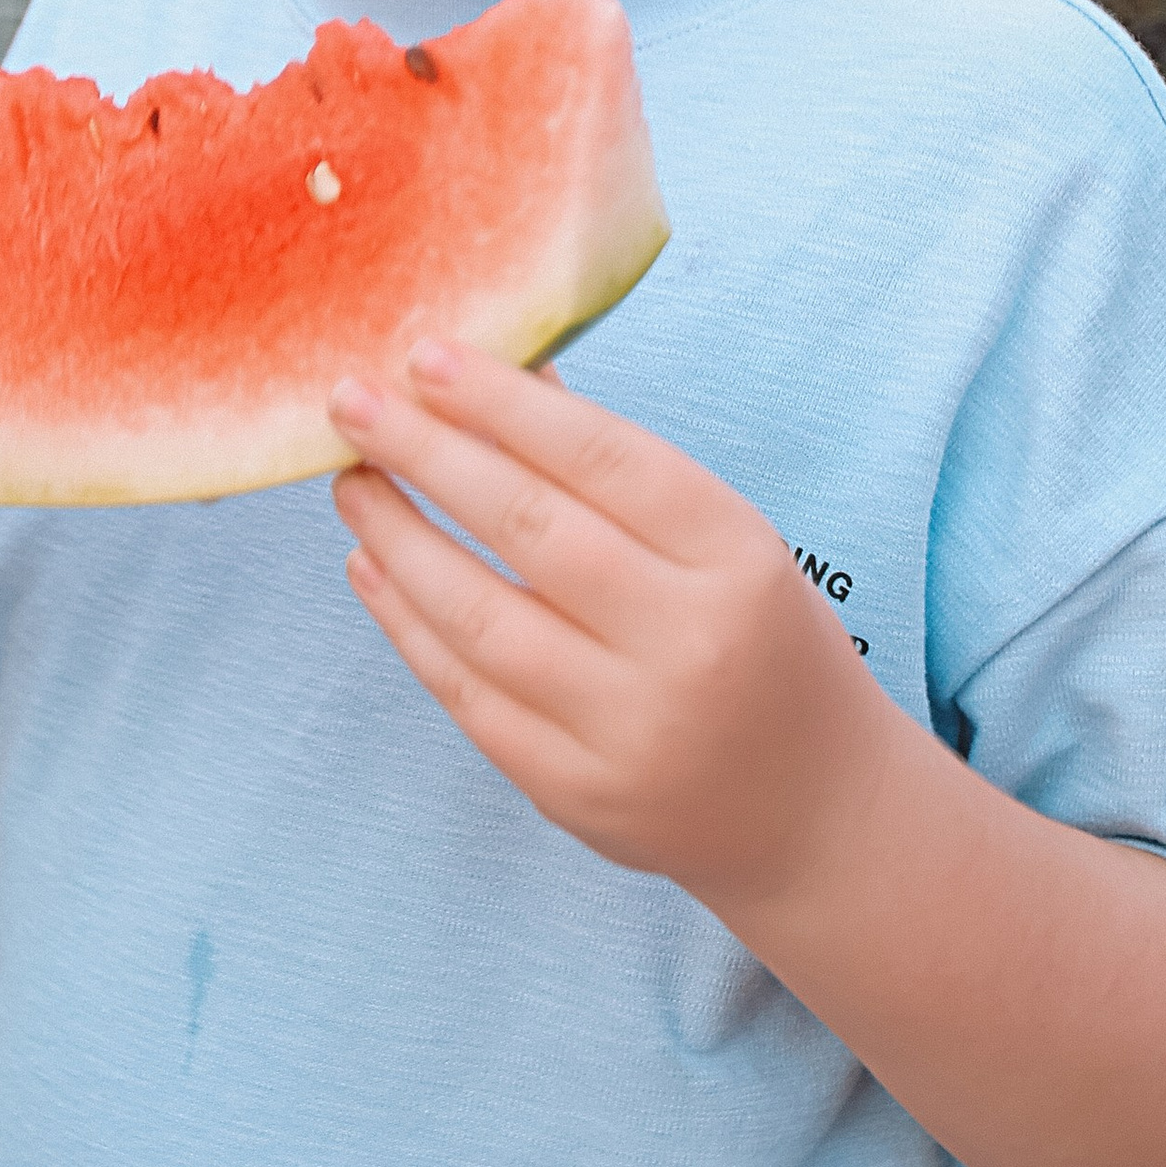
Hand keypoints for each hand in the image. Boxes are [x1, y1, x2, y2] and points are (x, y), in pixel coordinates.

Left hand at [328, 339, 883, 912]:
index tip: (423, 355)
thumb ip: (616, 469)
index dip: (503, 402)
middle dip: (426, 453)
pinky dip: (409, 624)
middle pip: (530, 528)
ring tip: (352, 481)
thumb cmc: (759, 643)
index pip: (602, 458)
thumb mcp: (725, 543)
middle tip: (351, 401)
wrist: (813, 811)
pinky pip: (467, 694)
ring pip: (480, 616)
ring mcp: (627, 727)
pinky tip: (372, 566)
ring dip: (399, 537)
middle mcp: (686, 643)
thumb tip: (505, 373)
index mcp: (736, 560)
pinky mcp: (574, 791)